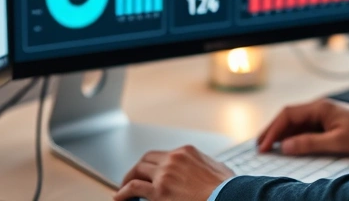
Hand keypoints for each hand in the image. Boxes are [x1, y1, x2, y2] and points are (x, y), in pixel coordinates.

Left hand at [115, 145, 233, 200]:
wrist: (228, 196)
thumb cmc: (226, 187)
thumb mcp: (218, 168)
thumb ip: (205, 165)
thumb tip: (203, 169)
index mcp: (186, 152)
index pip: (163, 155)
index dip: (153, 164)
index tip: (150, 171)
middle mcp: (173, 159)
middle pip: (146, 160)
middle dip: (138, 168)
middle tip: (133, 178)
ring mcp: (165, 175)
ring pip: (138, 171)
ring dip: (128, 179)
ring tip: (123, 188)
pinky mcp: (159, 191)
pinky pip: (134, 188)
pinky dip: (124, 192)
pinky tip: (120, 197)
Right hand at [257, 98, 348, 155]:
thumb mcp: (337, 141)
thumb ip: (310, 143)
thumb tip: (285, 147)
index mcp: (319, 107)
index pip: (287, 115)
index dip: (273, 130)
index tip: (264, 146)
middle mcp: (317, 108)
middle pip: (287, 117)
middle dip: (272, 131)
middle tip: (259, 146)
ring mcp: (321, 114)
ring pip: (294, 122)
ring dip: (280, 134)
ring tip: (268, 147)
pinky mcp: (325, 122)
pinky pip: (303, 127)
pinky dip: (292, 136)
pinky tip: (287, 146)